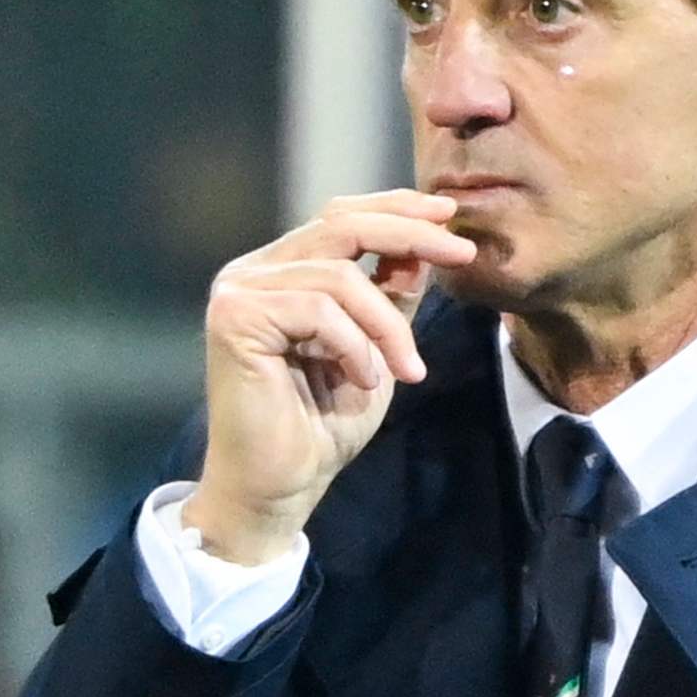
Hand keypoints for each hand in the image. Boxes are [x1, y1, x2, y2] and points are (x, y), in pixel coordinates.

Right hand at [186, 196, 472, 564]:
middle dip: (409, 235)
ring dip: (387, 326)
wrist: (282, 486)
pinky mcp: (234, 318)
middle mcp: (254, 272)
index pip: (340, 218)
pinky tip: (362, 381)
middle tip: (462, 255)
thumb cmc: (321, 426)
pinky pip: (318, 312)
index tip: (449, 219)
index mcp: (282, 272)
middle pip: (340, 225)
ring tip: (405, 371)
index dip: (396, 210)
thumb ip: (390, 297)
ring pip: (339, 277)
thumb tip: (421, 247)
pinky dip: (354, 347)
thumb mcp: (376, 349)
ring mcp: (239, 291)